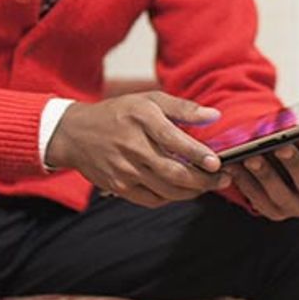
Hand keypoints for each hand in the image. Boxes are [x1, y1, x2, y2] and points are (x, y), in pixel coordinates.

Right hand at [45, 91, 231, 206]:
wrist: (75, 134)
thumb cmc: (118, 114)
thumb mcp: (148, 100)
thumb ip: (183, 108)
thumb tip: (214, 116)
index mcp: (141, 119)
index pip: (175, 141)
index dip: (199, 154)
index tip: (218, 163)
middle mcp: (132, 146)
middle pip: (174, 173)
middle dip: (204, 181)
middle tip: (223, 180)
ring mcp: (124, 170)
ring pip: (167, 190)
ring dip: (192, 192)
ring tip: (208, 185)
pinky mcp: (119, 186)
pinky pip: (153, 199)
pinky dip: (172, 197)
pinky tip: (183, 189)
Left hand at [229, 107, 298, 220]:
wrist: (282, 166)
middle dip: (293, 164)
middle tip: (279, 146)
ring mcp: (294, 208)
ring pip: (279, 194)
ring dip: (264, 175)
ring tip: (250, 156)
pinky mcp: (272, 213)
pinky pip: (256, 199)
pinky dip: (245, 183)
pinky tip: (233, 166)